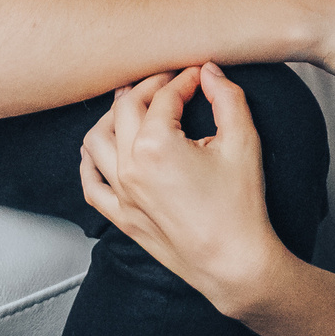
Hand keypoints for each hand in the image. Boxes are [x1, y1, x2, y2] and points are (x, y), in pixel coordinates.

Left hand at [79, 65, 284, 312]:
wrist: (235, 263)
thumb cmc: (241, 206)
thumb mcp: (244, 143)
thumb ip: (228, 98)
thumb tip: (209, 72)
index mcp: (155, 145)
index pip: (164, 97)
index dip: (184, 79)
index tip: (198, 74)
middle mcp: (129, 166)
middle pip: (126, 108)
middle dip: (148, 87)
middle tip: (171, 81)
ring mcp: (121, 194)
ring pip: (97, 140)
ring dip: (113, 116)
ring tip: (133, 105)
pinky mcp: (122, 217)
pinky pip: (91, 184)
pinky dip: (90, 162)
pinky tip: (100, 149)